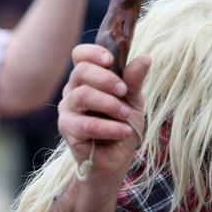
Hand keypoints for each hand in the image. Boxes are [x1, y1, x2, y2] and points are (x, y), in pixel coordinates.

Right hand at [57, 43, 149, 186]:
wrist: (116, 159)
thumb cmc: (122, 124)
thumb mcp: (133, 100)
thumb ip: (134, 80)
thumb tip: (144, 58)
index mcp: (88, 78)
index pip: (80, 55)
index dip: (93, 53)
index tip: (111, 60)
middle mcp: (73, 90)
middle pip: (81, 71)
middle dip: (106, 79)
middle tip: (124, 91)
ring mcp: (68, 110)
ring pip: (82, 95)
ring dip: (109, 104)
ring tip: (127, 115)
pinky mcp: (67, 130)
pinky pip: (86, 124)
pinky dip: (109, 127)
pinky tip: (124, 131)